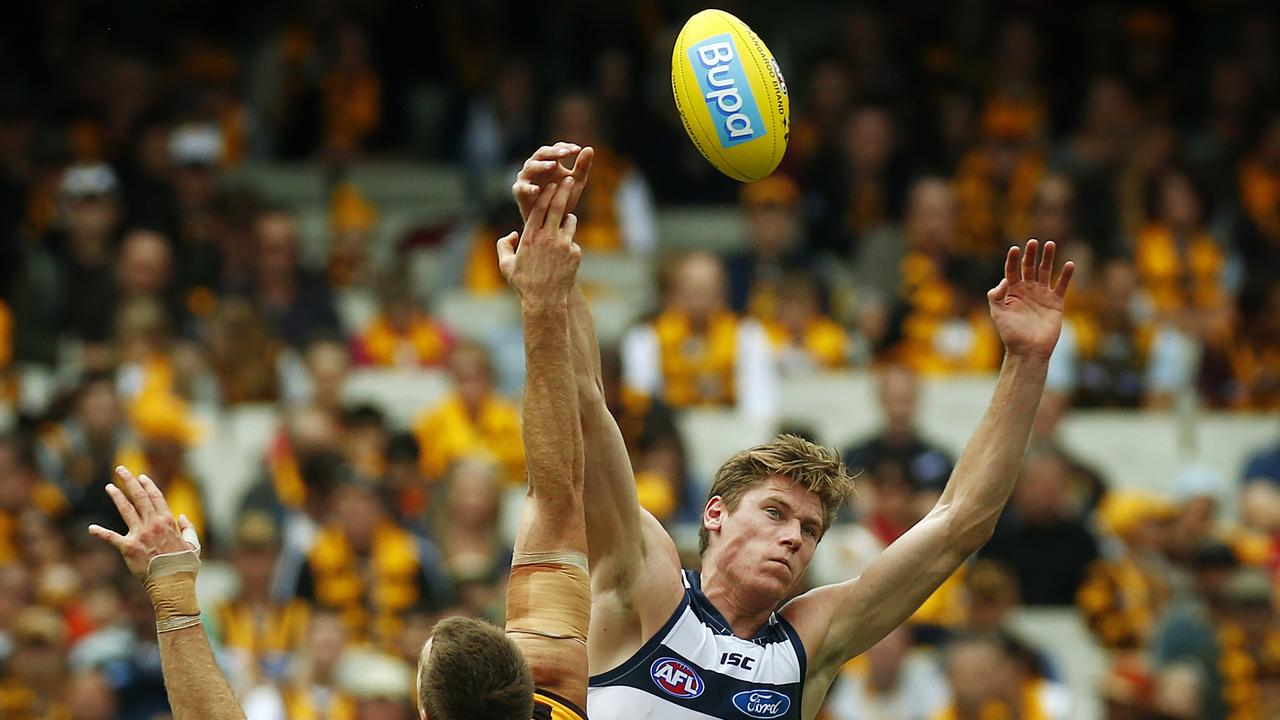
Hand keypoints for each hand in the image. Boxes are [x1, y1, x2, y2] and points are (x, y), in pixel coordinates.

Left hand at [88, 466, 199, 579]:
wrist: (172, 583)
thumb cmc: (184, 566)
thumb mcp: (194, 545)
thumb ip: (189, 530)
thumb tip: (183, 518)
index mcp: (168, 522)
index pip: (156, 497)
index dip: (148, 485)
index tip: (142, 476)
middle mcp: (153, 524)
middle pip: (140, 497)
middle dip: (130, 481)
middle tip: (121, 469)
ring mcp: (140, 535)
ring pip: (126, 510)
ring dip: (117, 497)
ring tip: (109, 486)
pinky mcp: (128, 548)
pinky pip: (112, 538)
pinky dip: (101, 533)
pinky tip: (91, 528)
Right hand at [497, 179, 581, 305]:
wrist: (545, 302)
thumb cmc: (524, 284)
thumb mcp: (506, 265)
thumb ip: (504, 246)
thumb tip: (512, 234)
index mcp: (530, 237)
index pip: (539, 208)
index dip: (546, 194)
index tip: (551, 185)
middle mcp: (548, 237)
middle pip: (558, 206)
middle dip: (564, 190)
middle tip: (569, 179)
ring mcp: (564, 245)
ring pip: (570, 221)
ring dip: (568, 219)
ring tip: (565, 221)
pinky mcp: (575, 253)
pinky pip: (573, 241)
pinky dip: (569, 242)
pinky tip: (564, 254)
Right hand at [512, 142, 593, 221]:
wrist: (552, 220)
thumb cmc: (563, 199)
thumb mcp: (575, 182)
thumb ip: (582, 167)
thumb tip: (590, 148)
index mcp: (550, 161)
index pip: (557, 148)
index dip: (566, 148)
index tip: (577, 150)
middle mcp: (536, 166)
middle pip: (542, 153)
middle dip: (554, 152)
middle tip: (566, 153)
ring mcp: (526, 177)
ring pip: (531, 166)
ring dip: (542, 165)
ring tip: (553, 165)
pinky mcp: (519, 191)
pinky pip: (522, 187)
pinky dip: (528, 188)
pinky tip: (537, 190)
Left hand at [987, 239, 1074, 357]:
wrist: (1028, 350)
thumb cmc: (1010, 333)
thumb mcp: (997, 313)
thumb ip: (996, 295)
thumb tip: (1004, 280)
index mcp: (1012, 292)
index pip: (1012, 271)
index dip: (1013, 260)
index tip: (1015, 249)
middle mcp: (1027, 290)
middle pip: (1029, 268)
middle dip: (1031, 255)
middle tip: (1033, 242)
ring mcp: (1042, 295)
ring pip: (1045, 272)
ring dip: (1047, 258)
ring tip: (1049, 244)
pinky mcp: (1056, 302)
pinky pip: (1061, 286)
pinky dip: (1065, 275)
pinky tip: (1069, 264)